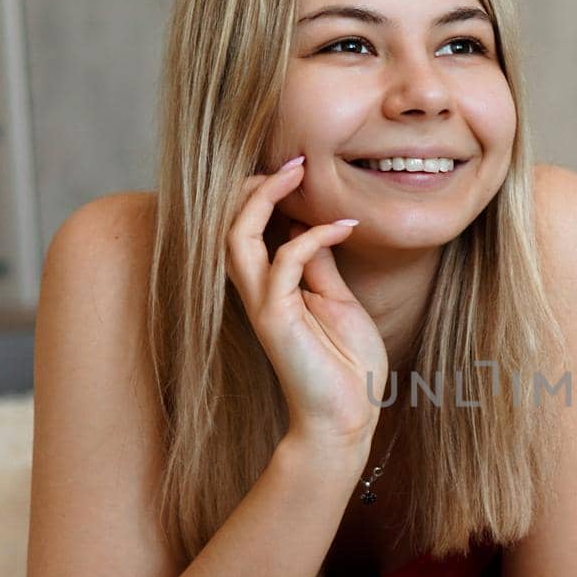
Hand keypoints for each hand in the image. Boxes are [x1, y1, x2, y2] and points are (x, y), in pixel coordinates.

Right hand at [227, 157, 387, 440]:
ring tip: (297, 172)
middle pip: (229, 225)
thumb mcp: (338, 300)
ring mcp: (263, 305)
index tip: (298, 169)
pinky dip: (312, 237)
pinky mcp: (276, 319)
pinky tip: (342, 228)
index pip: (248, 228)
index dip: (263, 193)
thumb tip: (312, 225)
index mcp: (271, 286)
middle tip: (292, 160)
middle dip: (253, 186)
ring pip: (238, 238)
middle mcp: (258, 292)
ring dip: (264, 198)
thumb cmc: (347, 364)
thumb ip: (319, 265)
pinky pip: (284, 263)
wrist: (347, 417)